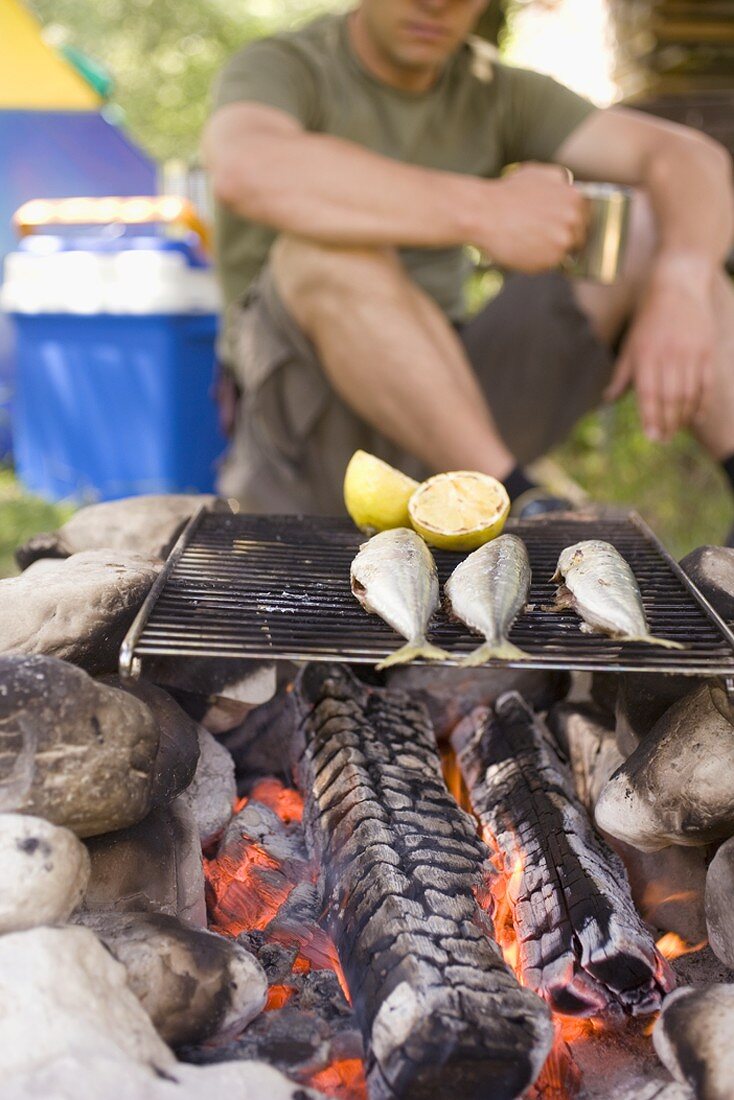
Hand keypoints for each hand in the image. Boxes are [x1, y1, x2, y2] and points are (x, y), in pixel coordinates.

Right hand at [477, 163, 588, 272]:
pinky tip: (522, 250)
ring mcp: (563, 242)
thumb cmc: (507, 192)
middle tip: (540, 235)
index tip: (557, 225)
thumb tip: (569, 185)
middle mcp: (574, 220)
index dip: (571, 222)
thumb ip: (560, 179)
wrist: (484, 214)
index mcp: (576, 198)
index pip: (586, 217)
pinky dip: (538, 262)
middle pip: (578, 237)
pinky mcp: (550, 261)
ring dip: (550, 251)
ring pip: (564, 253)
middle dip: (562, 237)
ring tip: (528, 241)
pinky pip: (549, 266)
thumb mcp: (538, 173)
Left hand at [605, 265, 716, 441]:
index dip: (650, 418)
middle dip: (667, 424)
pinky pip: (705, 384)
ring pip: (689, 395)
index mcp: (645, 356)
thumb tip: (608, 400)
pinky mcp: (706, 351)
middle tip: (663, 439)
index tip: (651, 437)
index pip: (649, 395)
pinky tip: (696, 417)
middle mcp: (668, 356)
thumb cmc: (647, 320)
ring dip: (683, 417)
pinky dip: (701, 403)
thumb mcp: (629, 345)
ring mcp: (690, 354)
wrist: (677, 286)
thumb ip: (621, 375)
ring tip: (676, 430)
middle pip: (670, 399)